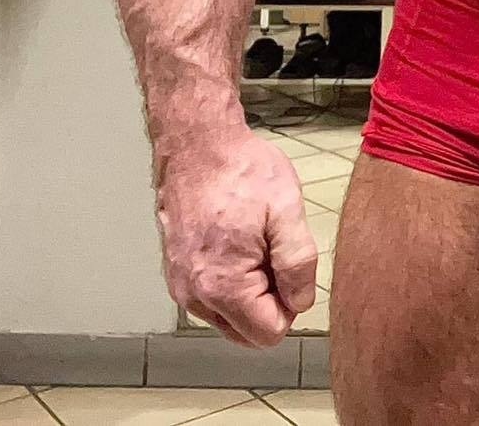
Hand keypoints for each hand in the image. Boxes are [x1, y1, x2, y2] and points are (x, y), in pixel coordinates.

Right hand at [154, 126, 318, 346]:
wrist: (198, 145)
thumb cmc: (242, 172)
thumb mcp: (287, 209)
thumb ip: (298, 262)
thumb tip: (300, 301)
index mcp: (223, 286)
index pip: (269, 333)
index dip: (290, 302)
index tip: (288, 263)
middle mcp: (195, 296)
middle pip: (248, 330)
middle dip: (270, 299)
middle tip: (273, 250)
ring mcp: (181, 285)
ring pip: (231, 315)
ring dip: (251, 289)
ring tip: (255, 240)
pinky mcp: (177, 272)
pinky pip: (213, 296)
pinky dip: (231, 278)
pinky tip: (238, 239)